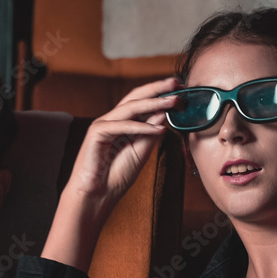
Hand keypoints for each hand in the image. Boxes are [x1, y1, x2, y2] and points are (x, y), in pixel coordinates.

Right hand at [39, 78, 179, 271]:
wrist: (96, 195)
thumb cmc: (116, 176)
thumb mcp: (141, 151)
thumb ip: (151, 133)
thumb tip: (166, 113)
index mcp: (123, 124)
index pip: (142, 103)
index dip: (160, 94)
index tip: (181, 89)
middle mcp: (112, 120)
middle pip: (135, 97)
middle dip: (157, 89)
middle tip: (176, 82)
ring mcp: (102, 125)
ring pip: (130, 108)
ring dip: (154, 103)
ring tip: (174, 101)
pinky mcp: (96, 133)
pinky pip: (121, 126)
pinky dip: (141, 127)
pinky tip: (158, 129)